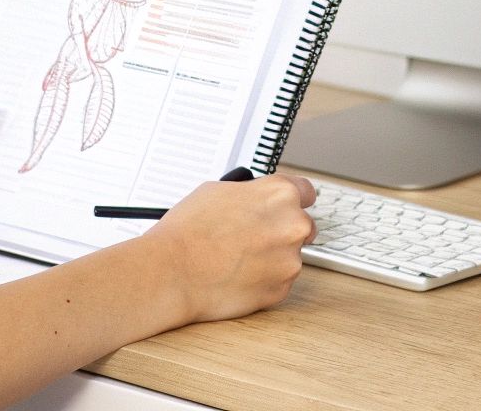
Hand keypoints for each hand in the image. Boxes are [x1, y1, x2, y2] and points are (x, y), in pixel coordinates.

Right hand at [143, 174, 316, 322]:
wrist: (173, 270)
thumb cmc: (188, 231)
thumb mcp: (218, 190)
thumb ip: (251, 193)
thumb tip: (258, 199)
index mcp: (280, 194)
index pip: (307, 192)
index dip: (292, 201)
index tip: (285, 209)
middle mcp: (293, 225)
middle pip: (303, 226)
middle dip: (283, 231)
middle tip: (255, 237)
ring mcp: (290, 260)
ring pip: (290, 256)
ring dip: (272, 257)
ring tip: (237, 258)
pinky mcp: (281, 289)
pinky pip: (279, 281)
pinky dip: (263, 279)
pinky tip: (237, 274)